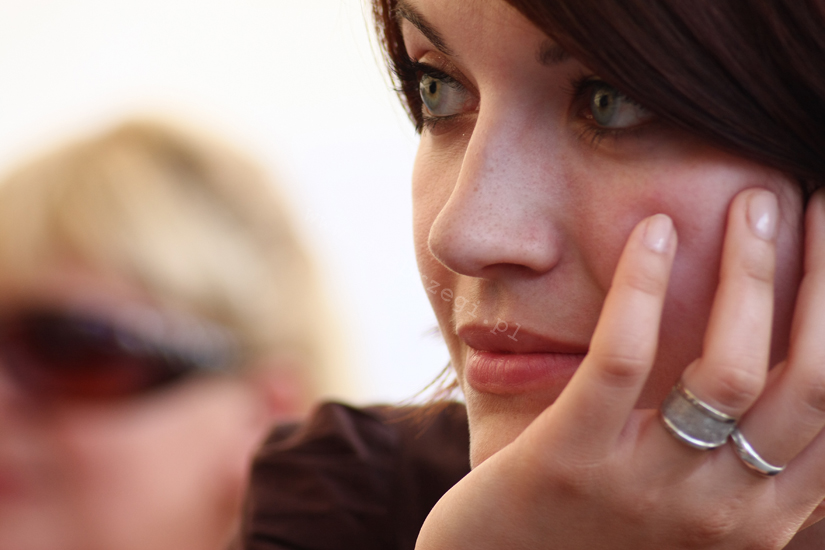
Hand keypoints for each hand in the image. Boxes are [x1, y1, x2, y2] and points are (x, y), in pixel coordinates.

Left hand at [416, 188, 824, 548]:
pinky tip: (652, 232)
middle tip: (813, 198)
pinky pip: (621, 360)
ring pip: (728, 368)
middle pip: (810, 381)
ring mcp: (647, 487)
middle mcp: (721, 510)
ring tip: (751, 201)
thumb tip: (779, 369)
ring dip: (748, 273)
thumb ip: (740, 459)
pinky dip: (642, 288)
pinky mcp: (571, 459)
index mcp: (759, 516)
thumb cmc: (596, 533)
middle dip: (822, 279)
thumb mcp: (691, 508)